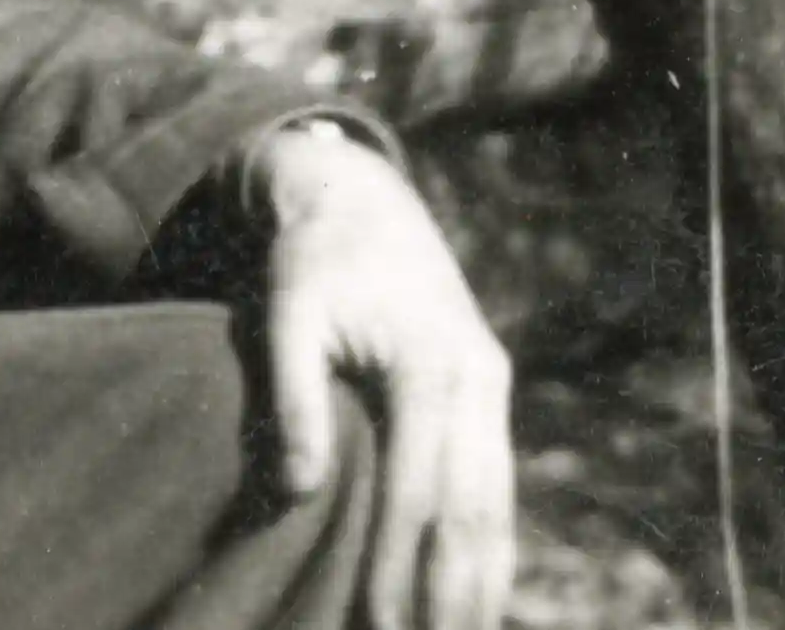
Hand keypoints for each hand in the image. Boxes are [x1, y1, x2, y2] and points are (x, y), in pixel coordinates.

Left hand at [256, 124, 514, 629]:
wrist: (357, 198)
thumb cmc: (309, 258)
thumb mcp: (287, 313)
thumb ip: (294, 398)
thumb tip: (299, 491)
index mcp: (429, 363)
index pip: (418, 490)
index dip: (399, 563)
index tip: (378, 623)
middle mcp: (475, 380)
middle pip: (473, 510)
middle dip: (455, 593)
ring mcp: (489, 386)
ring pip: (496, 503)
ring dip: (483, 579)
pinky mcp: (486, 392)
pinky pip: (494, 482)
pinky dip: (488, 541)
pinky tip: (477, 592)